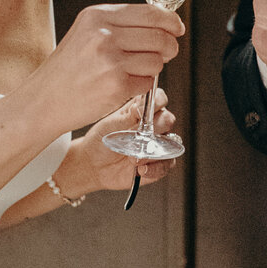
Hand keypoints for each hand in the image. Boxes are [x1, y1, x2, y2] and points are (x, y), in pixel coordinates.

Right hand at [36, 3, 183, 132]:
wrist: (43, 100)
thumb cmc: (68, 69)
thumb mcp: (86, 33)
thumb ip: (120, 25)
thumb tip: (163, 23)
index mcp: (98, 15)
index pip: (151, 12)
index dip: (171, 21)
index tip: (177, 29)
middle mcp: (104, 34)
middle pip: (160, 36)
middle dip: (169, 47)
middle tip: (164, 54)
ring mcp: (111, 60)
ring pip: (157, 60)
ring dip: (153, 69)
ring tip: (133, 72)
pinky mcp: (117, 85)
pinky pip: (148, 82)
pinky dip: (141, 86)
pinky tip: (123, 86)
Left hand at [58, 91, 177, 194]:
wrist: (95, 165)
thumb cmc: (101, 140)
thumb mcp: (110, 125)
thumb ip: (128, 116)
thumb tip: (140, 107)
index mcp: (142, 109)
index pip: (159, 98)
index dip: (157, 102)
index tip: (144, 111)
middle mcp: (154, 125)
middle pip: (168, 119)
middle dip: (154, 128)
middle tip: (137, 137)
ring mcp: (158, 143)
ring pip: (171, 142)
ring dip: (153, 150)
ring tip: (133, 158)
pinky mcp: (159, 163)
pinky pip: (167, 163)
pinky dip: (155, 168)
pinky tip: (140, 168)